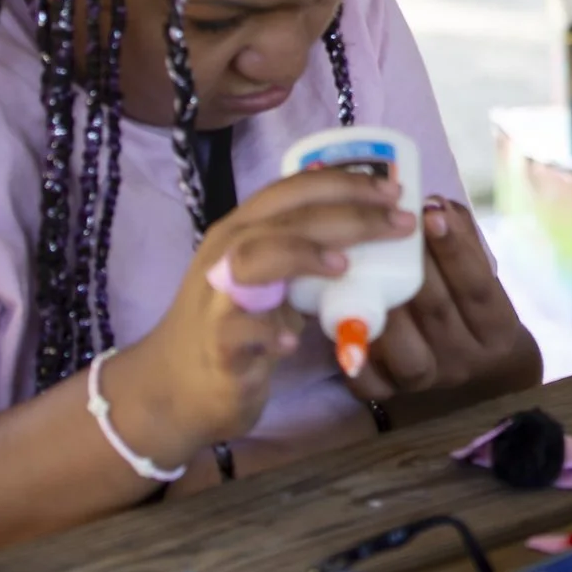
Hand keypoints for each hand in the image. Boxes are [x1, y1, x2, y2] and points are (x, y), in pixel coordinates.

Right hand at [109, 167, 414, 465]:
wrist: (173, 388)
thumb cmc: (234, 323)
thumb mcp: (270, 277)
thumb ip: (305, 249)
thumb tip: (372, 226)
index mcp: (244, 230)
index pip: (293, 190)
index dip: (345, 183)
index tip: (394, 190)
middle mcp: (226, 254)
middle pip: (285, 218)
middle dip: (348, 214)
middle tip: (398, 223)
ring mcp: (217, 298)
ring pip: (253, 257)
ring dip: (302, 255)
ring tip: (344, 268)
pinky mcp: (215, 345)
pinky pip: (236, 330)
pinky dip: (266, 331)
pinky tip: (292, 342)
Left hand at [346, 197, 541, 418]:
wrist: (470, 364)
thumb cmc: (467, 302)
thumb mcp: (478, 273)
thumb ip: (461, 239)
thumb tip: (434, 205)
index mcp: (495, 327)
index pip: (478, 285)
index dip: (456, 249)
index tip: (432, 212)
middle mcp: (465, 360)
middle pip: (437, 311)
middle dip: (412, 266)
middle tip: (385, 226)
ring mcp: (426, 381)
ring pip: (402, 346)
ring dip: (381, 305)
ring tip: (359, 264)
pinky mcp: (389, 396)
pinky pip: (368, 378)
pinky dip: (352, 348)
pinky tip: (337, 314)